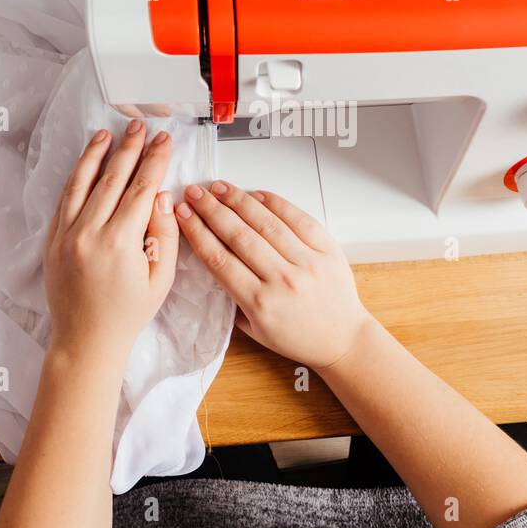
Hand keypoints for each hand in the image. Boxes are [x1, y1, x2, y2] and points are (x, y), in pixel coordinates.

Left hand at [42, 120, 178, 361]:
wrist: (86, 340)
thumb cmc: (126, 314)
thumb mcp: (160, 279)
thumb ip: (164, 234)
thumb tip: (163, 196)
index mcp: (120, 243)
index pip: (141, 188)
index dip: (154, 160)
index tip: (164, 140)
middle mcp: (89, 234)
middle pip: (112, 178)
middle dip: (129, 148)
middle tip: (139, 126)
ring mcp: (66, 235)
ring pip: (81, 183)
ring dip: (96, 155)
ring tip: (107, 134)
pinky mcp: (52, 241)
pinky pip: (64, 200)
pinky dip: (75, 178)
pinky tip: (85, 163)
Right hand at [174, 181, 375, 369]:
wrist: (342, 340)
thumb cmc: (298, 337)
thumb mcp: (254, 329)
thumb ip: (232, 298)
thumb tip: (212, 258)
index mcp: (260, 303)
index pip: (219, 259)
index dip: (198, 232)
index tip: (183, 215)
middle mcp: (283, 280)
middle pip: (239, 235)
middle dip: (212, 210)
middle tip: (194, 193)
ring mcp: (307, 263)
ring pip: (266, 223)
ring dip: (239, 201)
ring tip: (219, 188)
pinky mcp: (327, 250)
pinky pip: (298, 219)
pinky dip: (275, 203)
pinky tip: (256, 194)